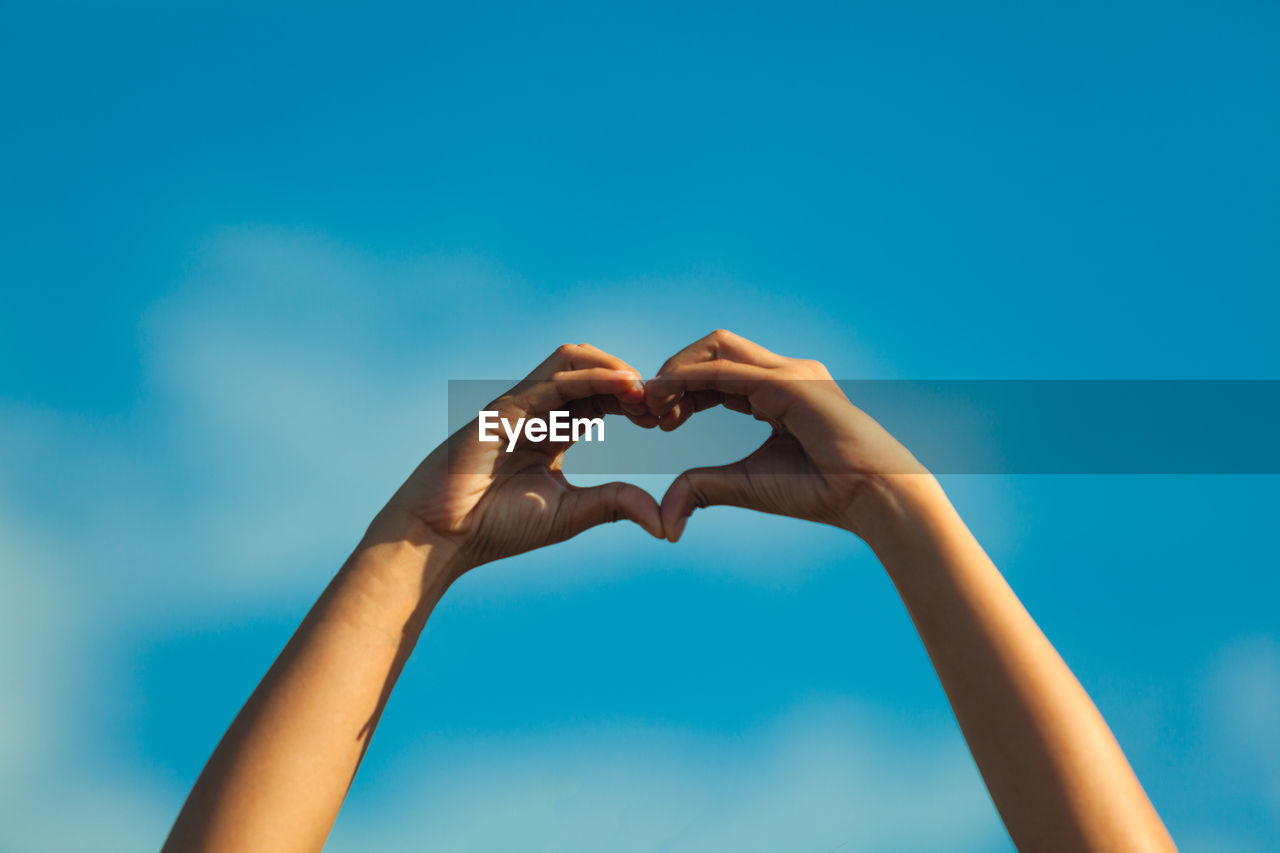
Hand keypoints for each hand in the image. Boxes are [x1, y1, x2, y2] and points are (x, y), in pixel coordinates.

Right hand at [365, 343, 663, 573]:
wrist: (443, 537)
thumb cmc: (498, 526)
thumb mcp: (571, 512)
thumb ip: (614, 504)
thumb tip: (664, 523)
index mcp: (554, 432)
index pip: (602, 398)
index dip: (635, 401)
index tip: (665, 421)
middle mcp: (538, 411)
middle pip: (591, 371)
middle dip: (630, 381)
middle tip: (662, 405)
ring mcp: (520, 404)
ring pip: (571, 360)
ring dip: (612, 367)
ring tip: (644, 389)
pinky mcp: (504, 407)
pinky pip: (552, 380)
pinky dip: (590, 377)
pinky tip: (622, 386)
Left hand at [644, 330, 927, 541]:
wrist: (872, 496)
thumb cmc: (819, 491)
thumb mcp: (745, 485)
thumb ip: (703, 488)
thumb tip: (665, 518)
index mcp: (776, 391)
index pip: (715, 372)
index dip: (679, 390)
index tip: (655, 421)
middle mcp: (782, 373)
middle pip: (712, 348)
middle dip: (673, 372)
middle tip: (648, 411)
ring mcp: (789, 372)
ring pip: (717, 348)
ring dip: (677, 372)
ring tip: (654, 406)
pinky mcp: (790, 383)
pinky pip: (729, 371)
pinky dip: (691, 380)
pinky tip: (668, 402)